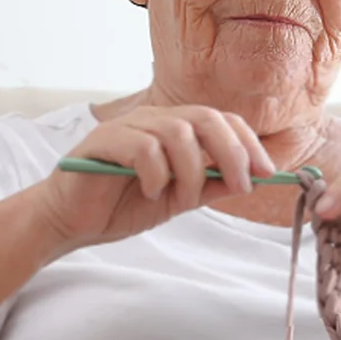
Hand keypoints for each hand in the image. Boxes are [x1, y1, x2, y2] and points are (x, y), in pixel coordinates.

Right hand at [31, 106, 275, 250]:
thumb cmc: (125, 205)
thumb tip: (252, 179)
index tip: (267, 173)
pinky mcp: (101, 142)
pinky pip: (142, 147)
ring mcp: (127, 127)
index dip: (248, 143)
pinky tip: (151, 191)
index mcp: (176, 129)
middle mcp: (154, 120)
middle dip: (232, 153)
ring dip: (191, 170)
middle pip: (205, 118)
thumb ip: (211, 186)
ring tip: (181, 197)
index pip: (222, 120)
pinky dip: (156, 172)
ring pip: (177, 133)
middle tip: (240, 186)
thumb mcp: (181, 199)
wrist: (73, 221)